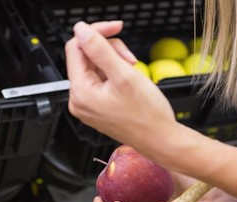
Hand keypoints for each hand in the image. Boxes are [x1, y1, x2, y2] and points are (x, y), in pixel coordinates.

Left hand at [65, 21, 177, 152]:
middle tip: (129, 58)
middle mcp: (79, 100)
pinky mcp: (98, 106)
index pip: (76, 48)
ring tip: (132, 71)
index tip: (116, 27)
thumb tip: (81, 30)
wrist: (160, 140)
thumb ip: (100, 50)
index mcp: (80, 92)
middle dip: (109, 51)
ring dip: (115, 62)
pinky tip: (129, 80)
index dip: (96, 33)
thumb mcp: (124, 75)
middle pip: (86, 57)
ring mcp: (88, 104)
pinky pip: (101, 80)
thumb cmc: (147, 116)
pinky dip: (116, 73)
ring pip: (96, 67)